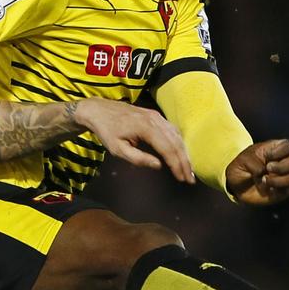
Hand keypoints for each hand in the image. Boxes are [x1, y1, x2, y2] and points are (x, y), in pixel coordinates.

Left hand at [74, 99, 194, 183]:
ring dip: (184, 153)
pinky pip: (172, 130)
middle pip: (176, 143)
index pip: (168, 149)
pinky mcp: (155, 116)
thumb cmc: (107, 131)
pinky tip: (180, 153)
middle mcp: (155, 120)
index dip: (177, 165)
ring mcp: (156, 116)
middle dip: (184, 162)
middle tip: (189, 179)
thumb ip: (138, 158)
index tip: (182, 179)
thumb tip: (159, 166)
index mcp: (146, 128)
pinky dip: (179, 143)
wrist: (99, 110)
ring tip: (187, 169)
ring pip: (176, 136)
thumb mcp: (117, 149)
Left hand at [225, 139, 288, 205]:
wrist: (237, 187)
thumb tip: (264, 172)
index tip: (267, 157)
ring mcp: (286, 175)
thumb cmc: (240, 168)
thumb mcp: (241, 161)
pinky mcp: (287, 189)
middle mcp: (284, 161)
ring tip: (264, 181)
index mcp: (274, 149)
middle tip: (268, 169)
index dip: (280, 152)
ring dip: (281, 180)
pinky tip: (274, 190)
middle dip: (284, 166)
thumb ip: (253, 162)